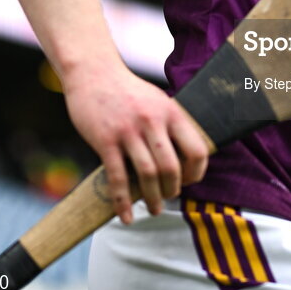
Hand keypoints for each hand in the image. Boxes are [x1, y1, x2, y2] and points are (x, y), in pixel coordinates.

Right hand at [61, 56, 208, 223]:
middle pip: (172, 167)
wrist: (94, 73)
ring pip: (148, 175)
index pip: (197, 150)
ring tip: (153, 209)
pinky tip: (125, 216)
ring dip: (152, 199)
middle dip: (173, 190)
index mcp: (171, 112)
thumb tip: (184, 157)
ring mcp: (129, 131)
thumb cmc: (126, 91)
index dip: (196, 172)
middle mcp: (153, 121)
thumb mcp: (157, 101)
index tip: (188, 182)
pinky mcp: (106, 140)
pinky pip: (117, 178)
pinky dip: (123, 202)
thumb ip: (169, 125)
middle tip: (168, 198)